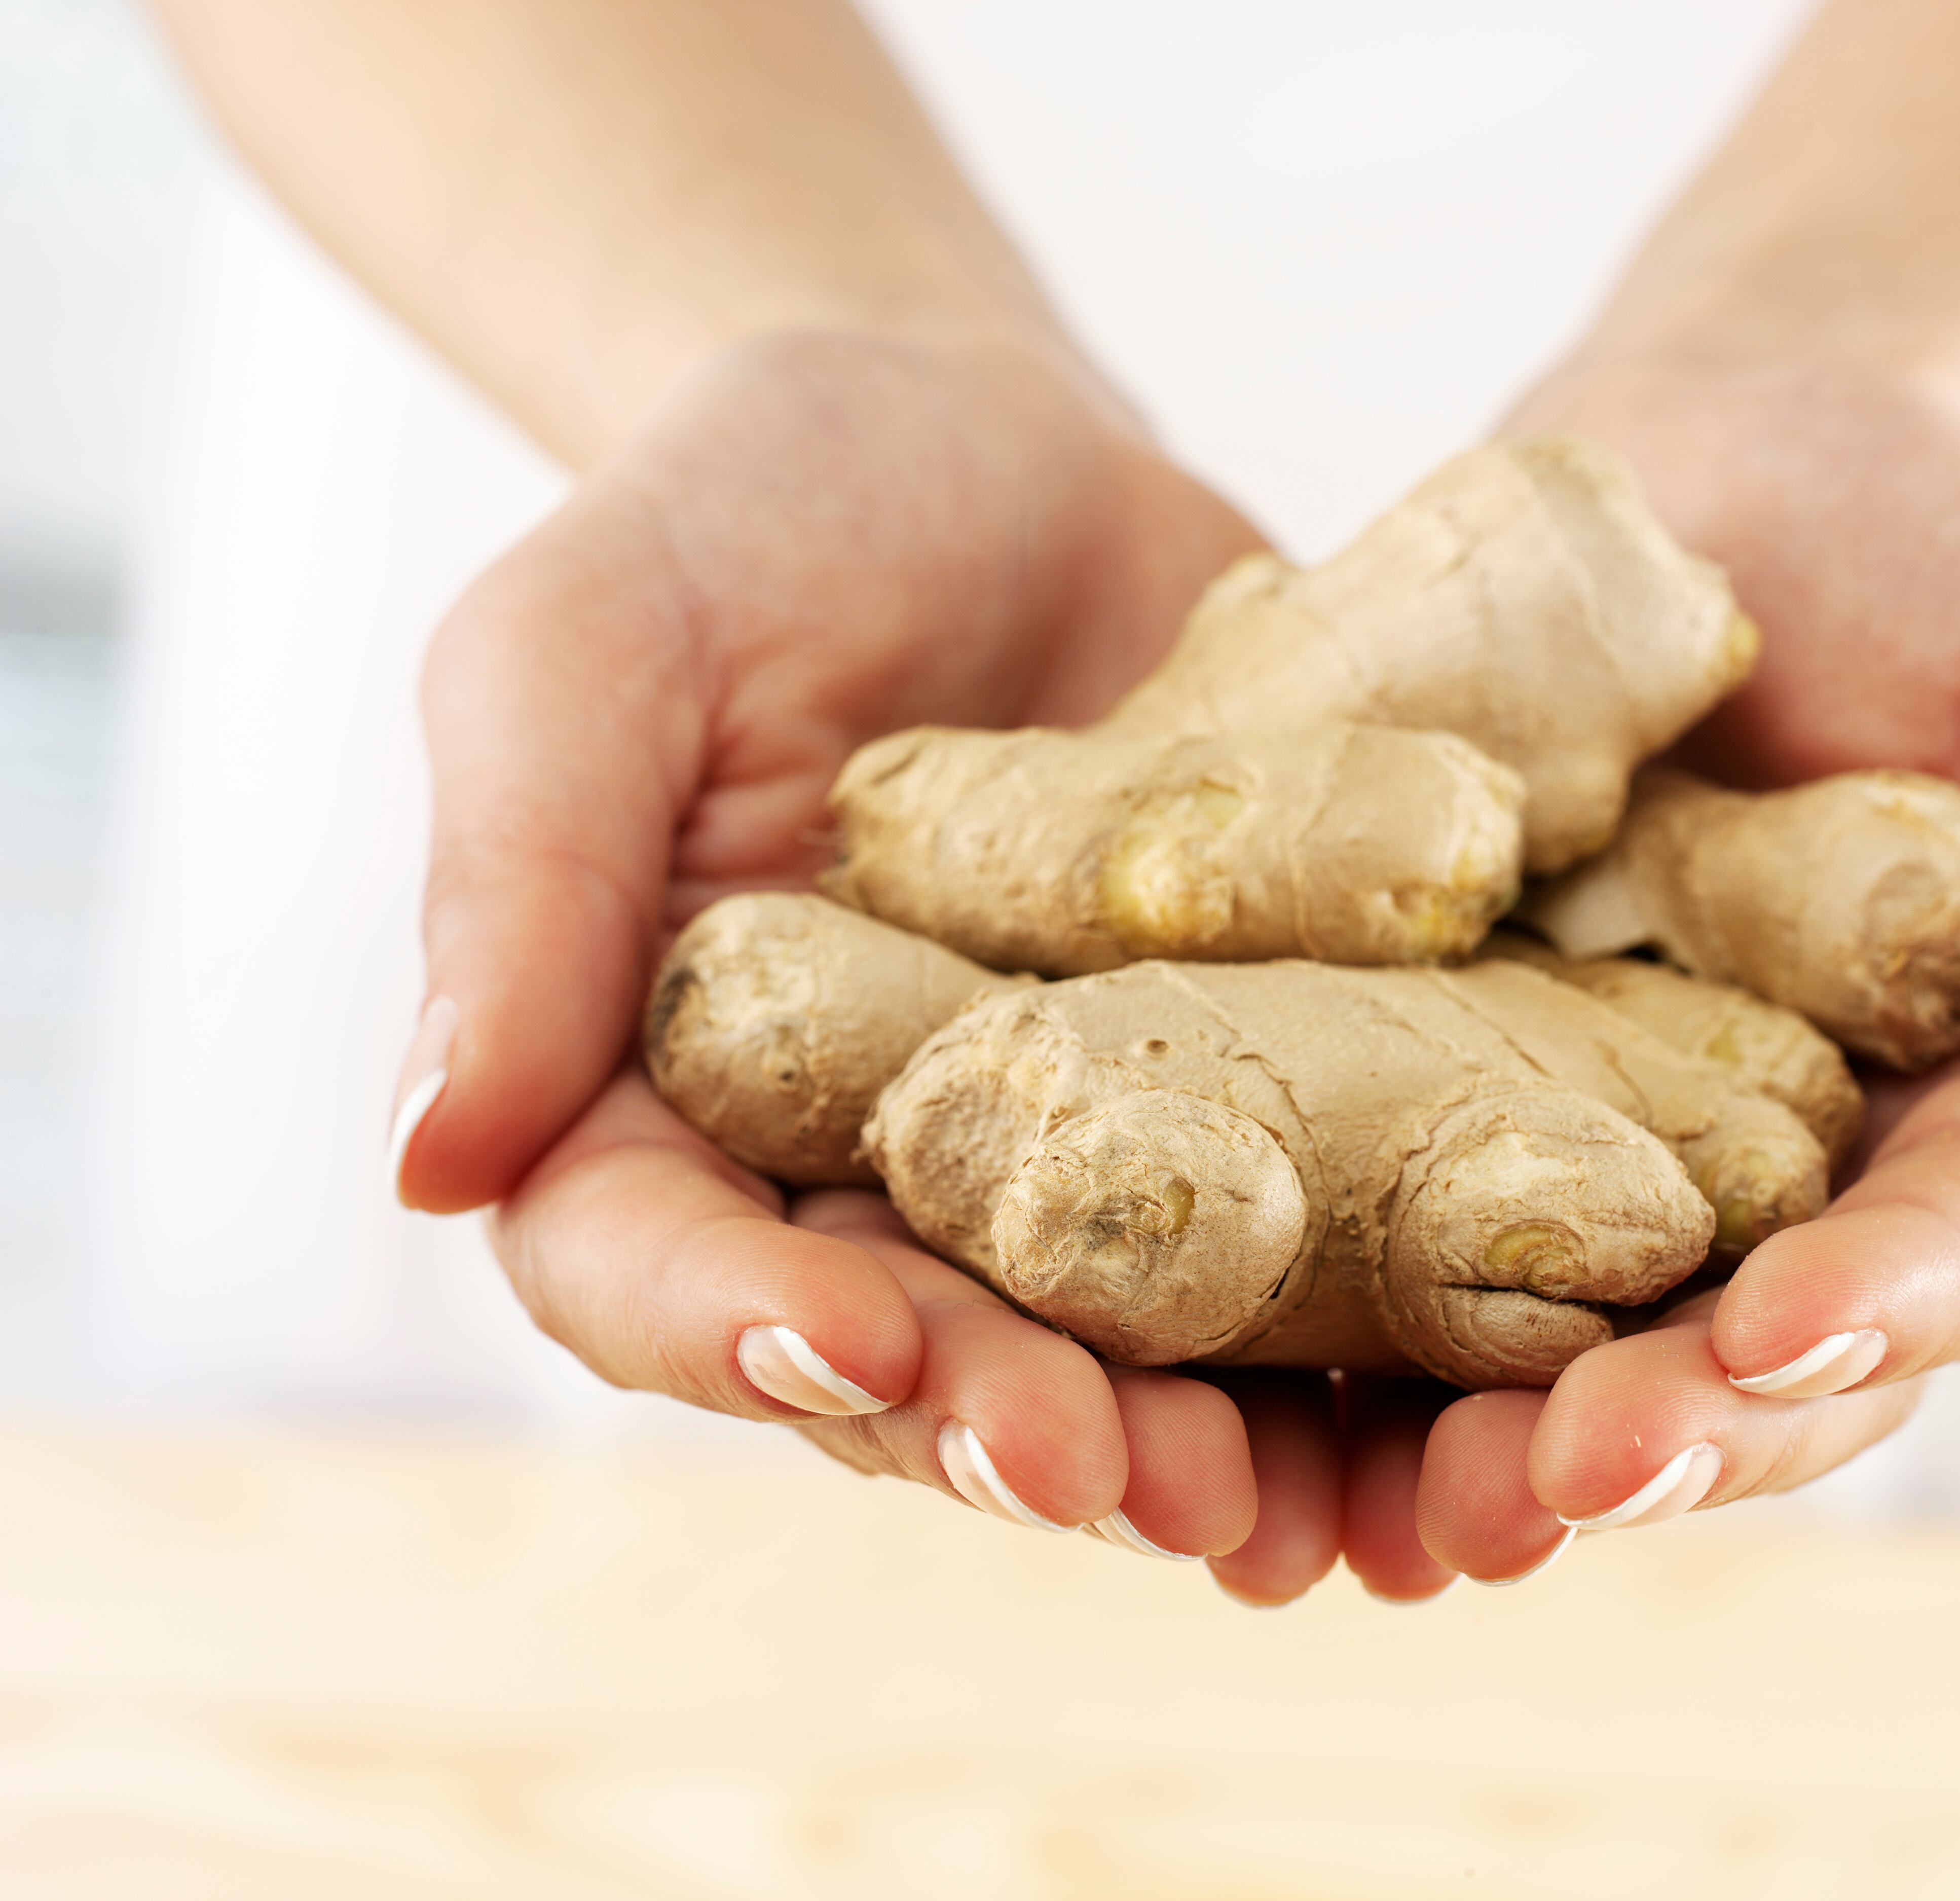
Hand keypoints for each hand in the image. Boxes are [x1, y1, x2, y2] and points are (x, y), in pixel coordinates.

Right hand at [396, 327, 1338, 1573]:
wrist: (989, 443)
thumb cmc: (745, 516)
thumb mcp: (587, 646)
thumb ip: (515, 887)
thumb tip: (426, 1160)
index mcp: (659, 1099)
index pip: (659, 1265)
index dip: (746, 1330)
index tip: (858, 1342)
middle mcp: (858, 1168)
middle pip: (911, 1354)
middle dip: (1016, 1429)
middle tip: (1133, 1484)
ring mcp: (1063, 1148)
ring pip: (1111, 1349)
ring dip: (1198, 1447)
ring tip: (1289, 1507)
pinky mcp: (1235, 1092)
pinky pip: (1293, 1238)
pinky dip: (1355, 1339)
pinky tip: (1435, 1406)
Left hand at [1411, 362, 1959, 1578]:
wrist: (1724, 464)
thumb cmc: (1951, 573)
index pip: (1949, 1258)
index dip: (1873, 1314)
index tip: (1778, 1335)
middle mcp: (1775, 1179)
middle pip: (1737, 1352)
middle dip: (1656, 1428)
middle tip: (1545, 1488)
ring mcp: (1589, 1141)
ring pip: (1547, 1329)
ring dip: (1469, 1432)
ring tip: (1392, 1503)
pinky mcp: (1426, 1073)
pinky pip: (1369, 1203)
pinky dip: (1317, 1297)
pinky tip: (1233, 1370)